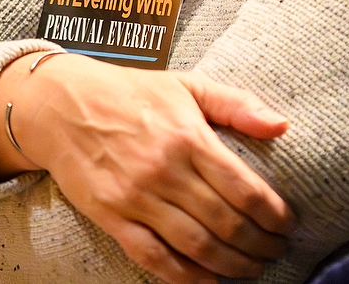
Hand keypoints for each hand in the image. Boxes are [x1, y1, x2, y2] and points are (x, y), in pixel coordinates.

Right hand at [0, 53, 295, 283]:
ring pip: (196, 245)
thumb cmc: (130, 92)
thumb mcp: (186, 84)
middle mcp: (165, 170)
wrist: (61, 105)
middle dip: (259, 244)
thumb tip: (283, 126)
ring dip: (231, 264)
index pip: (244, 188)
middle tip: (276, 251)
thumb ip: (237, 104)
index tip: (287, 224)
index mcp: (189, 136)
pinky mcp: (112, 217)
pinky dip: (185, 277)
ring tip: (251, 269)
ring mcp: (137, 197)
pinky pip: (153, 257)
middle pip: (225, 222)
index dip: (273, 214)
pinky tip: (208, 281)